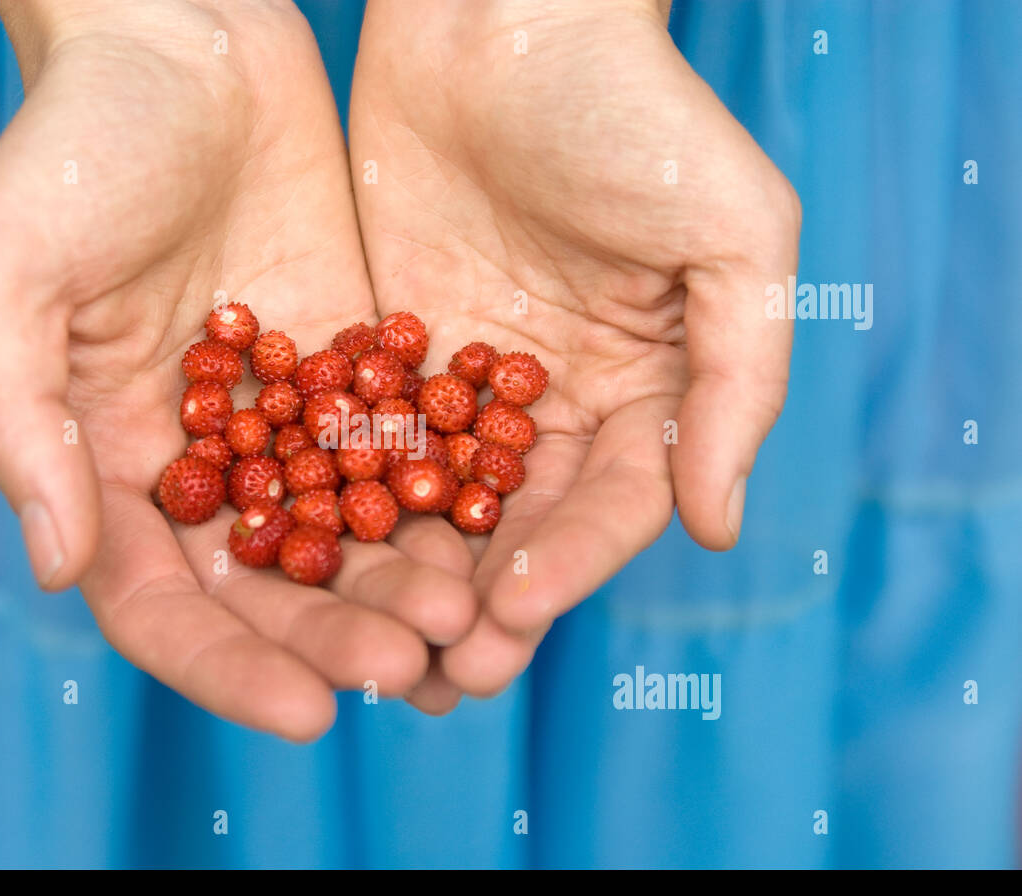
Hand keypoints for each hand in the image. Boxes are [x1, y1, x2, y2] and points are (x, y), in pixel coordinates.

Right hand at [0, 0, 475, 739]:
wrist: (185, 40)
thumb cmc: (71, 143)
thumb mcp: (4, 268)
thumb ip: (13, 419)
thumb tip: (54, 567)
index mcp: (100, 463)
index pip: (160, 607)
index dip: (229, 669)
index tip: (307, 712)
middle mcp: (193, 459)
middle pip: (265, 588)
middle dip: (334, 637)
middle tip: (411, 664)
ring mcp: (278, 418)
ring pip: (342, 533)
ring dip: (398, 585)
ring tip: (463, 616)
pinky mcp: (349, 368)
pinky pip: (394, 452)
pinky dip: (435, 500)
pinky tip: (491, 533)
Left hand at [350, 0, 799, 706]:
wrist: (502, 14)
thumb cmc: (635, 109)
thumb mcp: (732, 235)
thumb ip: (740, 382)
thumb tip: (719, 527)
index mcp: (643, 393)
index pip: (609, 508)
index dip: (569, 567)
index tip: (513, 616)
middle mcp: (550, 406)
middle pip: (517, 530)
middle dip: (480, 606)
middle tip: (436, 680)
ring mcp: (461, 386)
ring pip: (434, 506)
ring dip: (404, 582)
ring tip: (366, 655)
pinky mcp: (382, 354)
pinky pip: (361, 440)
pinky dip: (338, 499)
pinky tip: (303, 556)